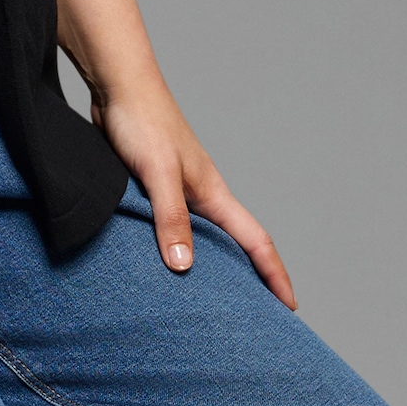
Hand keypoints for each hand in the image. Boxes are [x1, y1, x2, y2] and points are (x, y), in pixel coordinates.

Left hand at [91, 70, 296, 310]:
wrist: (117, 87)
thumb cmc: (143, 122)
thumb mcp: (158, 173)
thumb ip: (170, 218)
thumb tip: (184, 266)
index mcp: (213, 193)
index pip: (255, 242)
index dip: (274, 275)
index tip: (290, 307)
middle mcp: (202, 196)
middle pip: (237, 245)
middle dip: (253, 280)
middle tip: (257, 319)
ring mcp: (179, 192)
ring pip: (205, 239)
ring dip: (214, 268)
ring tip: (212, 303)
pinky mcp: (154, 189)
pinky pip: (173, 230)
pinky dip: (177, 251)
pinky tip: (162, 266)